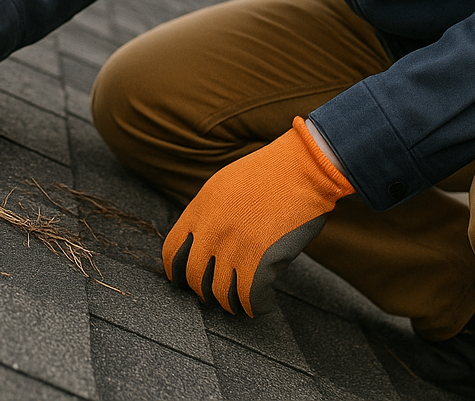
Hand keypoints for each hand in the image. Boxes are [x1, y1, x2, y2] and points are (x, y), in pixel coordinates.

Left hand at [163, 117, 353, 316]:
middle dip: (202, 291)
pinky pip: (249, 297)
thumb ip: (210, 211)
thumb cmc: (270, 172)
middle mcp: (212, 230)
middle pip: (194, 276)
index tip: (181, 280)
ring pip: (220, 292)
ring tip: (238, 305)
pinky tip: (260, 308)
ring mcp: (236, 246)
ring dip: (229, 304)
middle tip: (213, 296)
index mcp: (200, 208)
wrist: (303, 167)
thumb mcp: (225, 184)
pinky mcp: (261, 260)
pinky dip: (255, 308)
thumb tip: (204, 238)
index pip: (172, 250)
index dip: (175, 271)